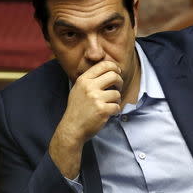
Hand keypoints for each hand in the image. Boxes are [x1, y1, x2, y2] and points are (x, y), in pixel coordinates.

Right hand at [49, 61, 122, 178]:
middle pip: (114, 76)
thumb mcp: (78, 89)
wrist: (72, 128)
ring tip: (109, 104)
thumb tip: (109, 70)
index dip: (114, 67)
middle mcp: (89, 87)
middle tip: (118, 88)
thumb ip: (91, 79)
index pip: (104, 65)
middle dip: (120, 82)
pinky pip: (117, 106)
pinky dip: (115, 110)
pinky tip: (108, 113)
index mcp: (83, 80)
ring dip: (116, 100)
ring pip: (117, 93)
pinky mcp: (102, 110)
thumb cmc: (77, 109)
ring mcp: (96, 98)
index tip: (117, 72)